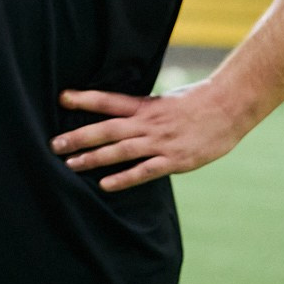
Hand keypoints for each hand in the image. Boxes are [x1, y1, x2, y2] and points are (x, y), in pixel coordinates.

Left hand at [53, 83, 249, 190]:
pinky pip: (145, 171)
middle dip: (79, 136)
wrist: (229, 108)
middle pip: (107, 128)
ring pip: (121, 150)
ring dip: (94, 157)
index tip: (61, 99)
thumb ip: (142, 109)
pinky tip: (105, 185)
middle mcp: (148, 123)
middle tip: (54, 144)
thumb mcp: (164, 100)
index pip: (108, 100)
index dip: (84, 99)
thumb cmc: (196, 102)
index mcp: (145, 106)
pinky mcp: (174, 159)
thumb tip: (121, 112)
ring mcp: (160, 142)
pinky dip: (124, 177)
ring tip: (71, 164)